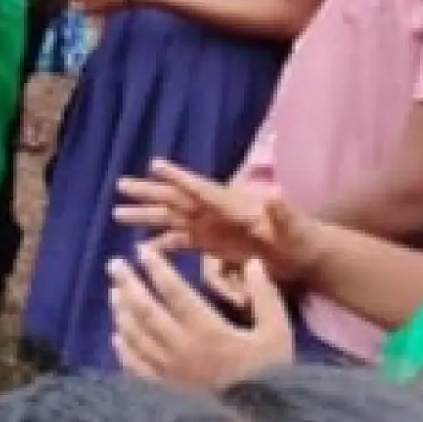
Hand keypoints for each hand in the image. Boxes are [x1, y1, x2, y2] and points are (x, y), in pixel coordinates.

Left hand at [109, 243, 293, 391]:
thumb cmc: (270, 377)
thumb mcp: (277, 334)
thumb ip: (264, 297)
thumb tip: (251, 262)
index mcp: (207, 331)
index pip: (175, 292)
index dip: (157, 269)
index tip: (141, 250)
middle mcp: (180, 348)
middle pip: (145, 310)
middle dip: (128, 284)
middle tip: (113, 264)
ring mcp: (167, 371)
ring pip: (135, 335)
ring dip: (121, 311)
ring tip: (113, 291)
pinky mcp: (162, 391)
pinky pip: (135, 367)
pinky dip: (123, 349)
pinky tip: (116, 336)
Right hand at [114, 160, 321, 283]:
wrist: (305, 256)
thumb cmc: (300, 238)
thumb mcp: (293, 225)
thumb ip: (282, 212)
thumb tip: (276, 192)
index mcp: (231, 204)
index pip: (201, 188)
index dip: (179, 177)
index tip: (154, 165)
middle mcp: (215, 212)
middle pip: (177, 200)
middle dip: (149, 193)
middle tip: (121, 185)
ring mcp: (210, 228)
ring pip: (171, 219)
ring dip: (146, 216)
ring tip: (117, 213)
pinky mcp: (211, 245)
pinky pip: (179, 242)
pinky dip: (160, 244)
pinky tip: (142, 249)